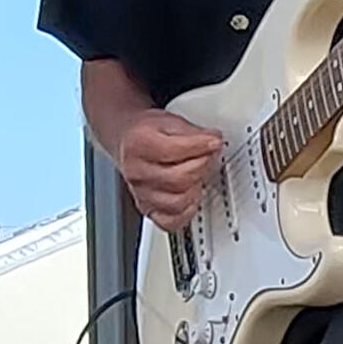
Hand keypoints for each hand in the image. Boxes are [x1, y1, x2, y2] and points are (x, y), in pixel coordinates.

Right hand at [116, 108, 222, 231]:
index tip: (214, 141)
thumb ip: (193, 132)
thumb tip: (213, 141)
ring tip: (199, 174)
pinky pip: (171, 222)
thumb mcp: (169, 122)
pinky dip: (187, 212)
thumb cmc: (147, 133)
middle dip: (202, 166)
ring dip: (196, 188)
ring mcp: (140, 193)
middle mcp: (136, 171)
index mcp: (139, 144)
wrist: (127, 142)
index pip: (175, 150)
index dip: (201, 146)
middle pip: (178, 178)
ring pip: (177, 202)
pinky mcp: (147, 209)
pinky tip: (191, 196)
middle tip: (209, 156)